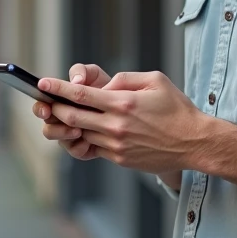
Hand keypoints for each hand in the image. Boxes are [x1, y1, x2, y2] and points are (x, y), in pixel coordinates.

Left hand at [40, 71, 207, 174]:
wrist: (194, 142)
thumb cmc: (177, 109)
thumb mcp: (154, 80)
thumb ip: (125, 79)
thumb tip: (104, 86)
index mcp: (122, 103)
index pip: (80, 95)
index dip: (57, 88)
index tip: (42, 83)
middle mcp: (116, 125)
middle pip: (72, 117)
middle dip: (55, 108)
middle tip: (44, 102)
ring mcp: (116, 145)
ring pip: (81, 134)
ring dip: (69, 125)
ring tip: (63, 116)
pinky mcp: (120, 159)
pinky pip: (94, 147)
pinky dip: (86, 138)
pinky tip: (87, 130)